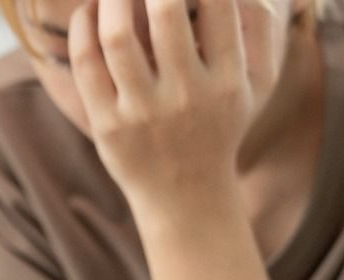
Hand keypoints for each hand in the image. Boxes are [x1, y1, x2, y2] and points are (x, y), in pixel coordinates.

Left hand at [68, 0, 281, 208]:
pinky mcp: (107, 126)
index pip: (217, 3)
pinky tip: (91, 10)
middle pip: (165, 10)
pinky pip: (87, 65)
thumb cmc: (220, 126)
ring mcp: (143, 113)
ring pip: (118, 36)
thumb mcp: (257, 85)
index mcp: (228, 81)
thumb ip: (260, 28)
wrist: (186, 197)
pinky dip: (84, 27)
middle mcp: (187, 96)